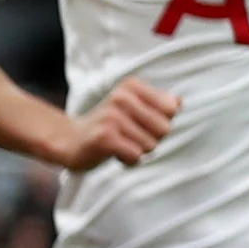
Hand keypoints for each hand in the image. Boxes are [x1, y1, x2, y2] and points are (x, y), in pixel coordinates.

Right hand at [53, 80, 179, 173]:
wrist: (69, 141)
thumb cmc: (108, 126)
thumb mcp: (133, 109)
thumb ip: (158, 105)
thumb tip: (178, 102)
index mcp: (131, 86)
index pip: (171, 109)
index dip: (159, 123)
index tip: (137, 123)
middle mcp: (121, 97)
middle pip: (164, 128)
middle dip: (150, 139)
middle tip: (127, 136)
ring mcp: (112, 116)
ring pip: (150, 145)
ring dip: (136, 151)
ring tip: (118, 144)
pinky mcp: (104, 137)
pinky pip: (136, 156)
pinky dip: (128, 161)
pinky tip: (113, 154)